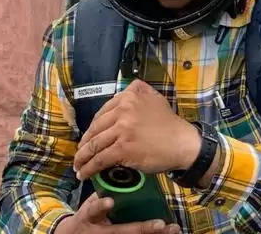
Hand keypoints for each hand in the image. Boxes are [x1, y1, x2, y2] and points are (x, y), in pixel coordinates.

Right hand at [58, 193, 180, 233]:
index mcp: (90, 218)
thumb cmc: (85, 218)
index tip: (109, 201)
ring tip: (171, 229)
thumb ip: (103, 191)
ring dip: (153, 233)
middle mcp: (101, 233)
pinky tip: (171, 230)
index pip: (93, 212)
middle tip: (159, 224)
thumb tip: (116, 167)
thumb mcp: (89, 204)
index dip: (100, 207)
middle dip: (142, 228)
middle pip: (122, 232)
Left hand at [72, 80, 203, 180]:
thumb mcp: (156, 99)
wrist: (182, 143)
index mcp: (130, 97)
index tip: (89, 138)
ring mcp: (123, 130)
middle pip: (95, 129)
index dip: (92, 128)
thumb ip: (140, 91)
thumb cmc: (169, 124)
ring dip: (83, 158)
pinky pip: (100, 159)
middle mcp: (124, 110)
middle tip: (80, 154)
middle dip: (84, 144)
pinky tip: (85, 174)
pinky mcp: (123, 149)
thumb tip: (127, 87)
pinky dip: (89, 169)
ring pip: (94, 145)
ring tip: (79, 166)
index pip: (101, 113)